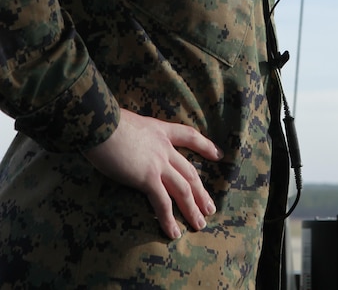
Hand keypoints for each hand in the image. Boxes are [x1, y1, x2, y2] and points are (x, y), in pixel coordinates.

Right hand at [83, 108, 222, 238]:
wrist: (101, 123)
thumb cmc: (105, 120)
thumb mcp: (127, 121)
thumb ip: (134, 133)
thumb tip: (125, 140)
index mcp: (160, 130)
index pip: (189, 136)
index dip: (205, 145)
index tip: (218, 154)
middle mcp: (164, 147)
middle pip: (189, 172)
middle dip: (201, 192)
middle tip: (210, 208)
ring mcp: (158, 163)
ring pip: (183, 189)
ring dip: (192, 209)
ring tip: (199, 224)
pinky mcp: (147, 178)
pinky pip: (162, 203)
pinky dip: (169, 220)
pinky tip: (173, 234)